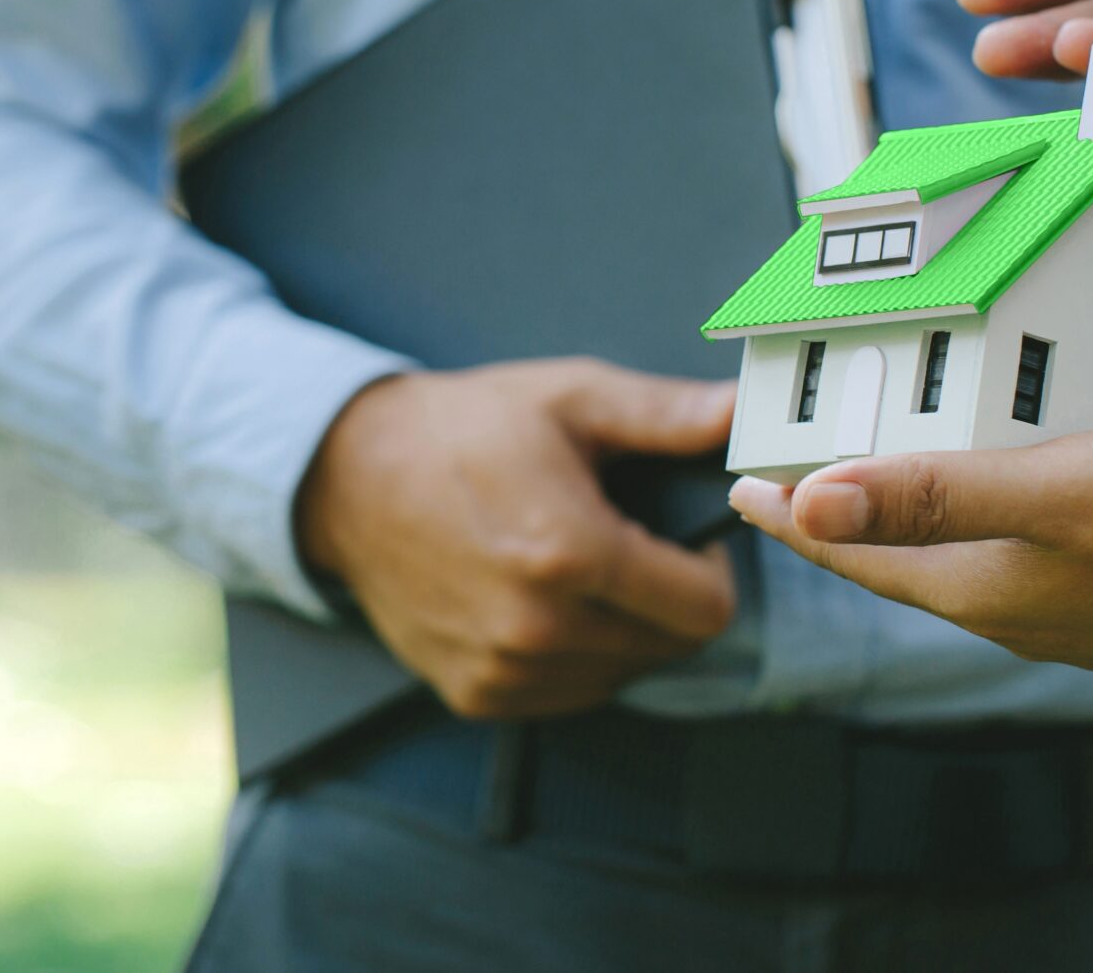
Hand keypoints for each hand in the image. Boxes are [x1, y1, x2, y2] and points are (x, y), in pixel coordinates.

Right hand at [298, 359, 737, 718]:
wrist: (351, 478)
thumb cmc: (465, 431)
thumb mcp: (572, 399)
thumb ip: (666, 416)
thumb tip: (741, 416)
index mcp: (570, 553)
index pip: (705, 610)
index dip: (710, 568)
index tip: (686, 538)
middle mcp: (536, 628)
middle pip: (671, 647)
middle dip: (670, 598)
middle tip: (633, 545)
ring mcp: (503, 670)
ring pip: (624, 674)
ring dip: (626, 630)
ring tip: (586, 568)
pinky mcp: (477, 694)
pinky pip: (571, 692)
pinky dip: (577, 655)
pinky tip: (548, 600)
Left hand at [727, 428, 1092, 677]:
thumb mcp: (1051, 489)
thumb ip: (932, 494)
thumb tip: (812, 504)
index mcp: (985, 591)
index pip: (860, 553)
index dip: (798, 517)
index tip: (745, 488)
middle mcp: (1020, 610)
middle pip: (908, 554)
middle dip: (854, 507)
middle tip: (811, 459)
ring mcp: (1076, 604)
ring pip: (973, 546)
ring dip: (929, 498)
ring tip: (905, 446)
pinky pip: (1037, 535)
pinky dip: (1005, 495)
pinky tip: (1027, 459)